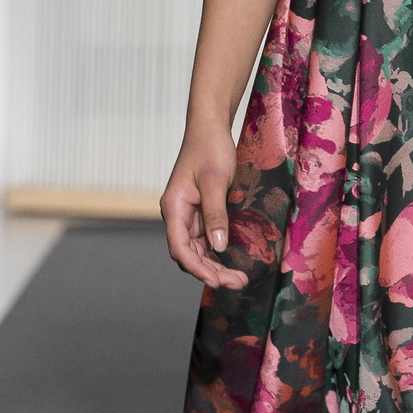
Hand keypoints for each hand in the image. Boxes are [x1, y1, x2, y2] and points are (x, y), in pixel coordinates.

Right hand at [160, 128, 249, 289]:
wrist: (210, 129)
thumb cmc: (210, 150)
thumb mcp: (215, 182)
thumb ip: (215, 214)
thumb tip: (217, 246)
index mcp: (174, 208)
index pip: (180, 248)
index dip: (197, 268)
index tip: (217, 281)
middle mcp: (177, 215)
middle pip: (189, 254)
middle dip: (211, 272)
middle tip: (238, 283)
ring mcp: (188, 215)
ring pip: (198, 250)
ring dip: (215, 266)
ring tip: (239, 278)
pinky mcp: (199, 212)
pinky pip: (205, 240)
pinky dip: (217, 254)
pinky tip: (232, 262)